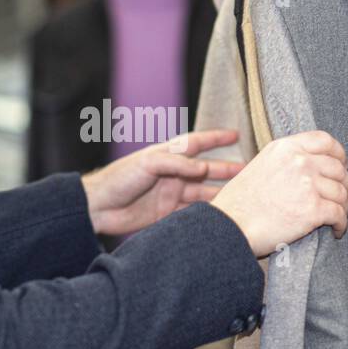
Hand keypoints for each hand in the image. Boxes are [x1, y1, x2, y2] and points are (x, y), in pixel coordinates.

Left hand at [79, 129, 245, 235]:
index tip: (236, 134)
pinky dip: (207, 213)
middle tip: (249, 171)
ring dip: (221, 193)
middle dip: (227, 170)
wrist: (98, 207)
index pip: (197, 143)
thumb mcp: (148, 163)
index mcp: (168, 156)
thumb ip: (177, 164)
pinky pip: (193, 212)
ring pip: (203, 193)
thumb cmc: (118, 178)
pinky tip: (222, 214)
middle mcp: (173, 174)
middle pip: (207, 171)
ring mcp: (171, 194)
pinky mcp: (167, 214)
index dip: (216, 139)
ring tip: (242, 195)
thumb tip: (204, 169)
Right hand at [209, 130, 347, 257]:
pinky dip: (341, 224)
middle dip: (344, 185)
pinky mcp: (313, 209)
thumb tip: (309, 166)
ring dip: (343, 206)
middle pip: (338, 169)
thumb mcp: (261, 166)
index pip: (325, 140)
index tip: (341, 166)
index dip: (339, 155)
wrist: (230, 226)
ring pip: (341, 193)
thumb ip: (286, 161)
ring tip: (336, 216)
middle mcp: (299, 161)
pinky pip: (339, 214)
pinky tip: (336, 230)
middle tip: (340, 198)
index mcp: (286, 148)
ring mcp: (307, 184)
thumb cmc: (240, 203)